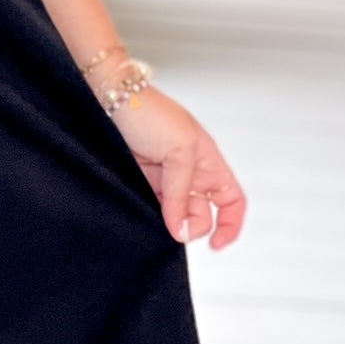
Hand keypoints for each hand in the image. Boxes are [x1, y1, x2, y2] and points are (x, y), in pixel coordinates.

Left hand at [107, 82, 246, 250]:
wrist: (113, 98)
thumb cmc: (152, 112)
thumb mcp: (179, 150)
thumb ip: (182, 192)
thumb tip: (180, 229)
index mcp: (209, 161)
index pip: (232, 200)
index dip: (230, 224)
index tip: (216, 245)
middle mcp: (191, 172)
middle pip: (202, 214)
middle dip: (190, 225)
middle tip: (172, 226)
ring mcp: (167, 177)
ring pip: (177, 214)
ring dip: (169, 222)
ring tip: (155, 214)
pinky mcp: (145, 180)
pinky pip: (155, 207)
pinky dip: (153, 215)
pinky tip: (146, 212)